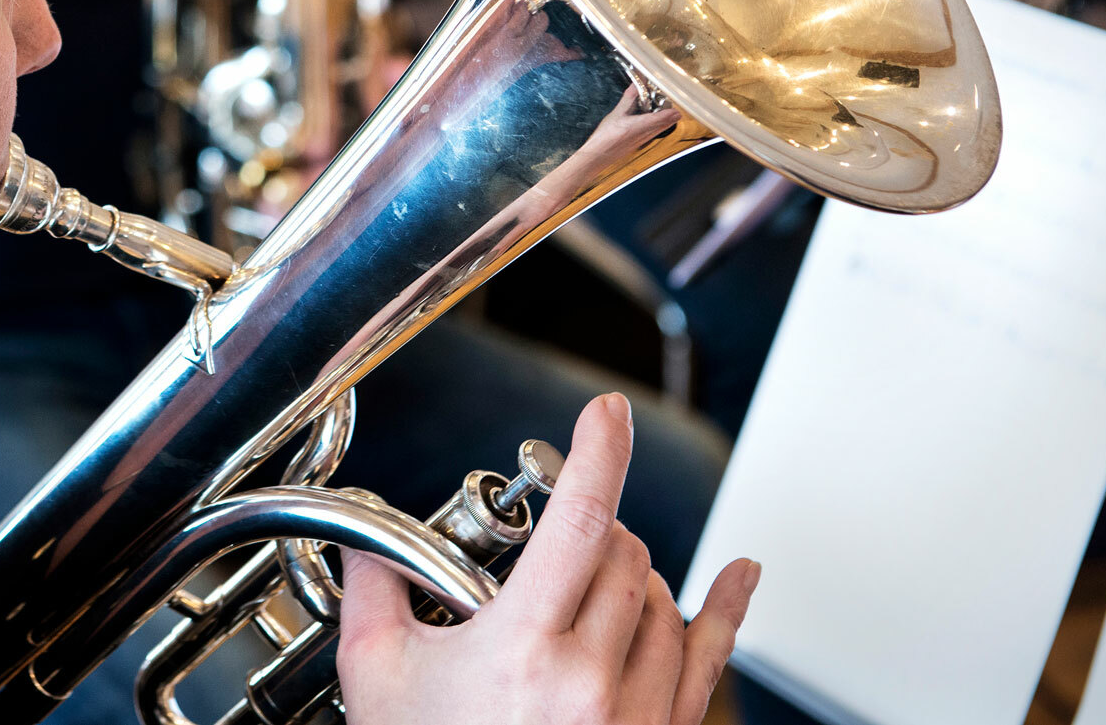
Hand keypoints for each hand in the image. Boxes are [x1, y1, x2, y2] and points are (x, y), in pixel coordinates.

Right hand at [338, 394, 758, 724]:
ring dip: (635, 575)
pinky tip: (739, 577)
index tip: (604, 412)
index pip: (581, 521)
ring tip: (596, 585)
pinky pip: (712, 661)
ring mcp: (637, 718)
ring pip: (665, 600)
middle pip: (624, 554)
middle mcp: (591, 683)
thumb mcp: (378, 684)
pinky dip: (727, 609)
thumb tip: (367, 546)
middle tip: (557, 546)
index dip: (598, 452)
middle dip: (594, 533)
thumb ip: (374, 597)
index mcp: (522, 653)